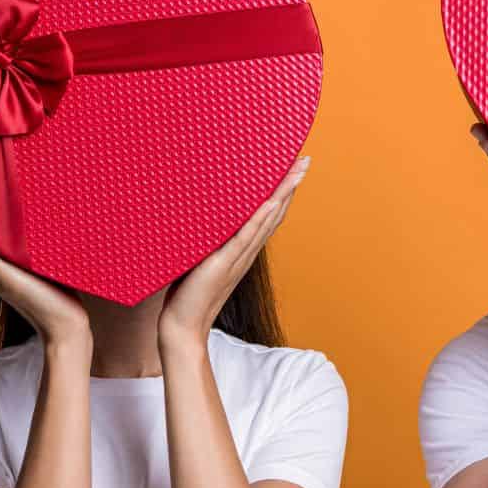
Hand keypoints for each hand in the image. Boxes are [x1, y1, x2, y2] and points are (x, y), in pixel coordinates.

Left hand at [157, 157, 309, 347]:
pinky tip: (270, 202)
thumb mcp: (199, 257)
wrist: (182, 326)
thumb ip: (206, 238)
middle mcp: (245, 251)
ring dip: (282, 195)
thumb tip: (197, 213)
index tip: (292, 168)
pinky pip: (245, 238)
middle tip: (304, 160)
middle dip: (290, 185)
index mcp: (242, 249)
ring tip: (296, 172)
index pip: (267, 215)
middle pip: (275, 213)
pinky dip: (260, 219)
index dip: (282, 191)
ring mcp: (237, 258)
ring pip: (266, 220)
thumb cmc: (187, 294)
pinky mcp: (223, 264)